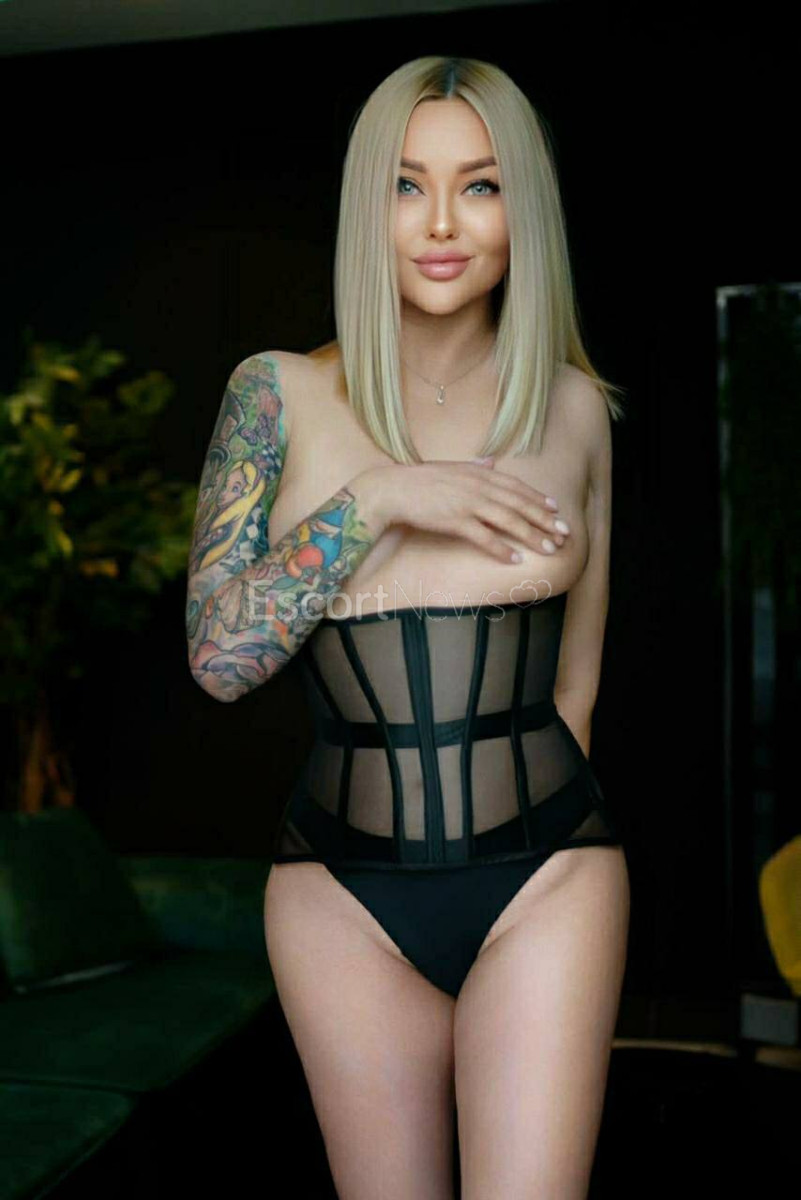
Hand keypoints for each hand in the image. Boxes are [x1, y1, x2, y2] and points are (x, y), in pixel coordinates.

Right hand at [350, 458, 569, 564]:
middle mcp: (479, 486)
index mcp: (479, 472)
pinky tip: (516, 559)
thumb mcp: (451, 467)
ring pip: (509, 521)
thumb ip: (474, 465)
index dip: (539, 499)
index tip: (556, 511)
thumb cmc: (421, 479)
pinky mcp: (456, 521)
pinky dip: (502, 548)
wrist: (394, 488)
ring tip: (548, 549)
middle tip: (563, 534)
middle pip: (519, 504)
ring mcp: (468, 503)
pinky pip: (485, 537)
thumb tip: (491, 461)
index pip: (517, 487)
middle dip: (544, 520)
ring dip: (531, 536)